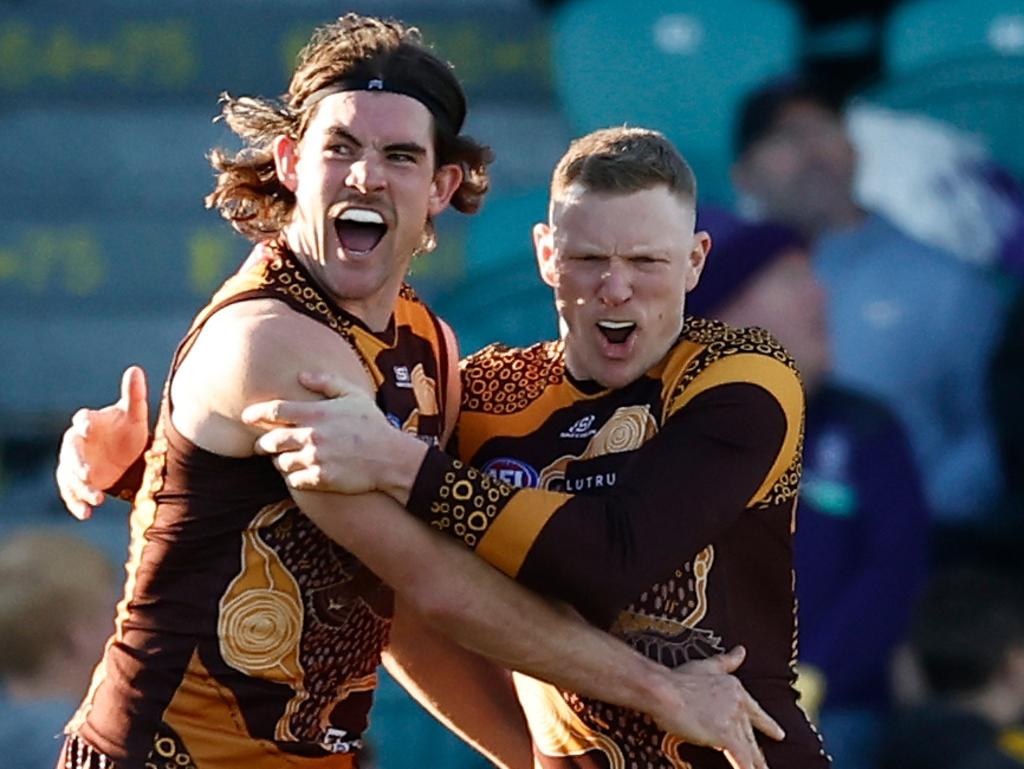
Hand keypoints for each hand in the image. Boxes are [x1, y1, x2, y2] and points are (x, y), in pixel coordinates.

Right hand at [55, 365, 149, 519]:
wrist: (125, 454)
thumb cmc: (128, 430)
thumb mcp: (135, 415)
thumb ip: (134, 395)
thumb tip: (135, 369)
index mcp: (89, 422)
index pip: (83, 419)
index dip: (84, 422)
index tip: (86, 425)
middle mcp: (77, 442)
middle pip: (71, 452)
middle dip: (77, 463)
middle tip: (86, 474)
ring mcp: (74, 464)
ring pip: (70, 476)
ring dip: (80, 488)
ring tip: (96, 500)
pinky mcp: (76, 482)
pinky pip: (72, 493)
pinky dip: (77, 504)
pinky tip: (86, 514)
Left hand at [242, 371, 424, 497]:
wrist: (391, 459)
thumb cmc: (373, 425)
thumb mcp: (353, 395)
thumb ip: (326, 383)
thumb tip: (301, 375)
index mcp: (317, 414)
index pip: (275, 411)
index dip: (256, 413)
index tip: (246, 417)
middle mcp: (312, 437)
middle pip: (271, 440)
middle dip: (263, 443)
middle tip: (262, 444)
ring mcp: (315, 460)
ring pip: (281, 462)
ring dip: (280, 460)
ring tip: (287, 458)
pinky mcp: (320, 480)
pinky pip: (294, 480)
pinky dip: (294, 477)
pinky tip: (301, 472)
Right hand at [651, 646, 782, 768]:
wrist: (666, 689)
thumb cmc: (680, 678)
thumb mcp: (706, 665)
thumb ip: (726, 661)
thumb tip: (741, 651)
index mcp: (735, 690)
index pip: (755, 711)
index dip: (768, 725)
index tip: (779, 734)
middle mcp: (738, 706)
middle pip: (752, 735)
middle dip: (760, 753)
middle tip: (766, 764)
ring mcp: (734, 722)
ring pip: (750, 750)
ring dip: (757, 763)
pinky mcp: (726, 737)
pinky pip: (741, 759)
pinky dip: (746, 767)